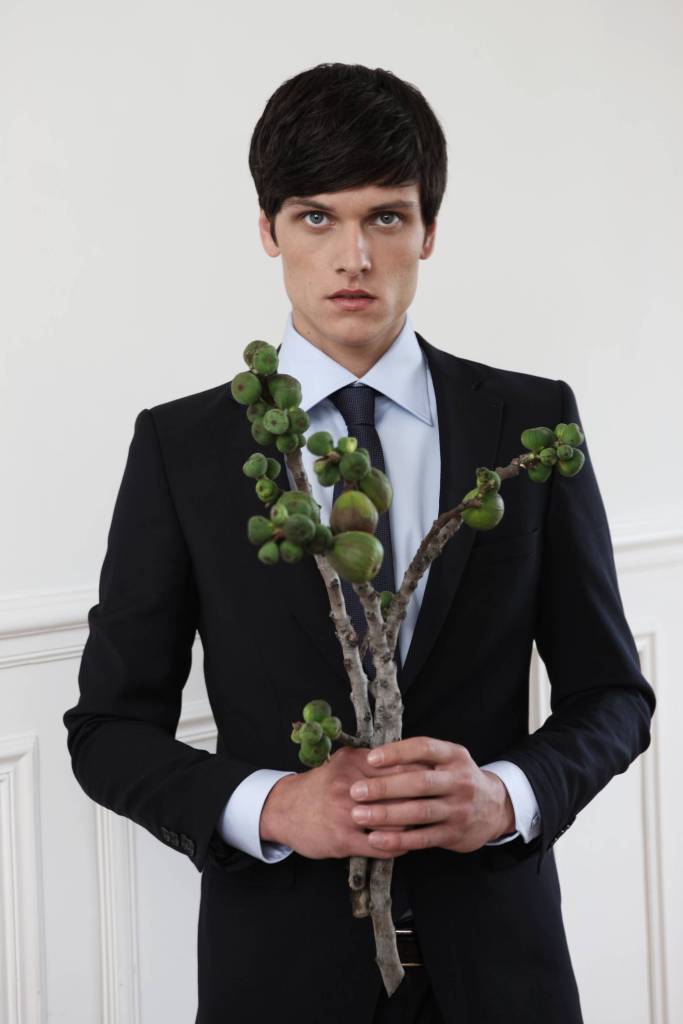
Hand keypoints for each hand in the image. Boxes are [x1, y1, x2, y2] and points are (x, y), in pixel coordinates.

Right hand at [259, 745, 430, 859]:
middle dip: (421, 801)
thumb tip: (409, 756)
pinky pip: (380, 846)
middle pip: (400, 793)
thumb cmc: (321, 785)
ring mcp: (347, 814)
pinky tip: (403, 845)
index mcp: (354, 763)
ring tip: (422, 828)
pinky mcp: (343, 839)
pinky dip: (396, 847)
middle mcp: (351, 786)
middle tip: (436, 805)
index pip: (399, 766)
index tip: (437, 780)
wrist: (285, 809)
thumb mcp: (344, 762)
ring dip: (411, 827)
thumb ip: (372, 759)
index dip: (422, 775)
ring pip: (394, 822)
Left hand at [347, 737, 515, 853]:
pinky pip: (423, 838)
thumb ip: (419, 758)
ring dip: (387, 814)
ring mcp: (459, 809)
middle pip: (420, 782)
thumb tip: (375, 758)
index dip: (397, 752)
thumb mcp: (447, 760)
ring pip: (420, 812)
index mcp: (454, 756)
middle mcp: (459, 781)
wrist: (494, 808)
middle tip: (356, 791)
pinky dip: (398, 839)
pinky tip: (376, 839)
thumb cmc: (456, 779)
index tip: (371, 758)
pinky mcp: (454, 834)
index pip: (425, 748)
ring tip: (359, 815)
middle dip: (386, 787)